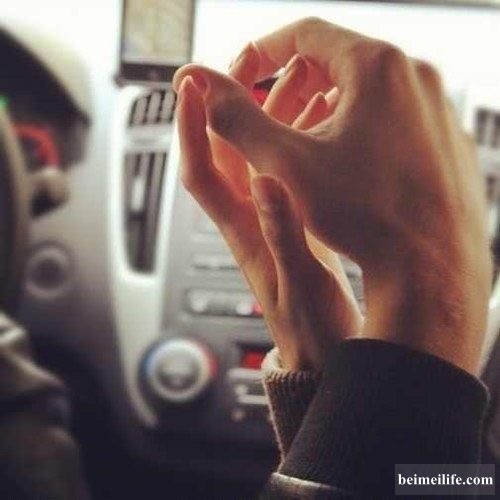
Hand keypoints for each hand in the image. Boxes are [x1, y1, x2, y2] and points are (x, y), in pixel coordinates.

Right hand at [174, 18, 491, 373]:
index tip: (242, 72)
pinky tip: (344, 163)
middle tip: (270, 111)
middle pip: (337, 60)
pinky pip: (391, 115)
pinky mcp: (442, 136)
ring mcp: (435, 106)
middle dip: (294, 83)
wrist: (431, 266)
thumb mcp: (286, 164)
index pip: (305, 33)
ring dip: (326, 108)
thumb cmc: (366, 217)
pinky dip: (359, 128)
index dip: (262, 51)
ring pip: (365, 91)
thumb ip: (238, 119)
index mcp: (377, 66)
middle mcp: (415, 75)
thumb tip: (201, 85)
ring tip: (304, 145)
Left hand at [176, 43, 361, 370]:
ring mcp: (270, 219)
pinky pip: (286, 169)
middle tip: (251, 63)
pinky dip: (297, 141)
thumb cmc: (309, 330)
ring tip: (296, 78)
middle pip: (226, 152)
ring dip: (269, 116)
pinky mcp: (293, 221)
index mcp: (243, 234)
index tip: (190, 86)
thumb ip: (283, 236)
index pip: (201, 171)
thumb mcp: (301, 285)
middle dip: (231, 104)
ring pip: (259, 155)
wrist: (322, 353)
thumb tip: (264, 183)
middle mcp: (249, 220)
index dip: (190, 128)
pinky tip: (317, 123)